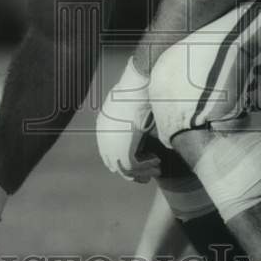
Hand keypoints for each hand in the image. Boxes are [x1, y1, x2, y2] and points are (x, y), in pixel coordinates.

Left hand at [96, 58, 160, 181]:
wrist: (136, 86)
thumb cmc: (136, 88)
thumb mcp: (129, 102)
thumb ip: (130, 114)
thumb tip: (140, 117)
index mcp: (103, 127)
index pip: (108, 152)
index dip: (124, 160)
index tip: (140, 161)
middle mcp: (104, 139)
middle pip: (114, 164)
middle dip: (132, 170)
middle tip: (147, 173)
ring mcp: (112, 146)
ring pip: (125, 169)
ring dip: (142, 171)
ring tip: (156, 169)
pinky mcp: (123, 150)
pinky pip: (134, 167)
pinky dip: (147, 168)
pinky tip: (157, 162)